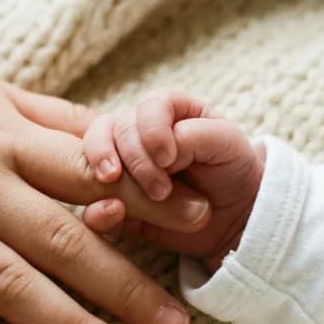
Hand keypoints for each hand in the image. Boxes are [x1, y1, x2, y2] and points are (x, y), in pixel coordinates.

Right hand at [82, 90, 264, 270]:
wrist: (234, 217)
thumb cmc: (231, 170)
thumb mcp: (226, 144)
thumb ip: (192, 137)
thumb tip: (158, 153)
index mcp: (168, 109)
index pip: (148, 106)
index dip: (152, 129)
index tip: (170, 158)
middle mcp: (137, 132)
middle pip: (115, 130)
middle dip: (136, 160)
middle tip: (161, 190)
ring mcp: (121, 165)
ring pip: (90, 157)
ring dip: (104, 173)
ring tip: (116, 190)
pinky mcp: (113, 201)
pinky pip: (89, 202)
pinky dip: (95, 208)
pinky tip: (112, 212)